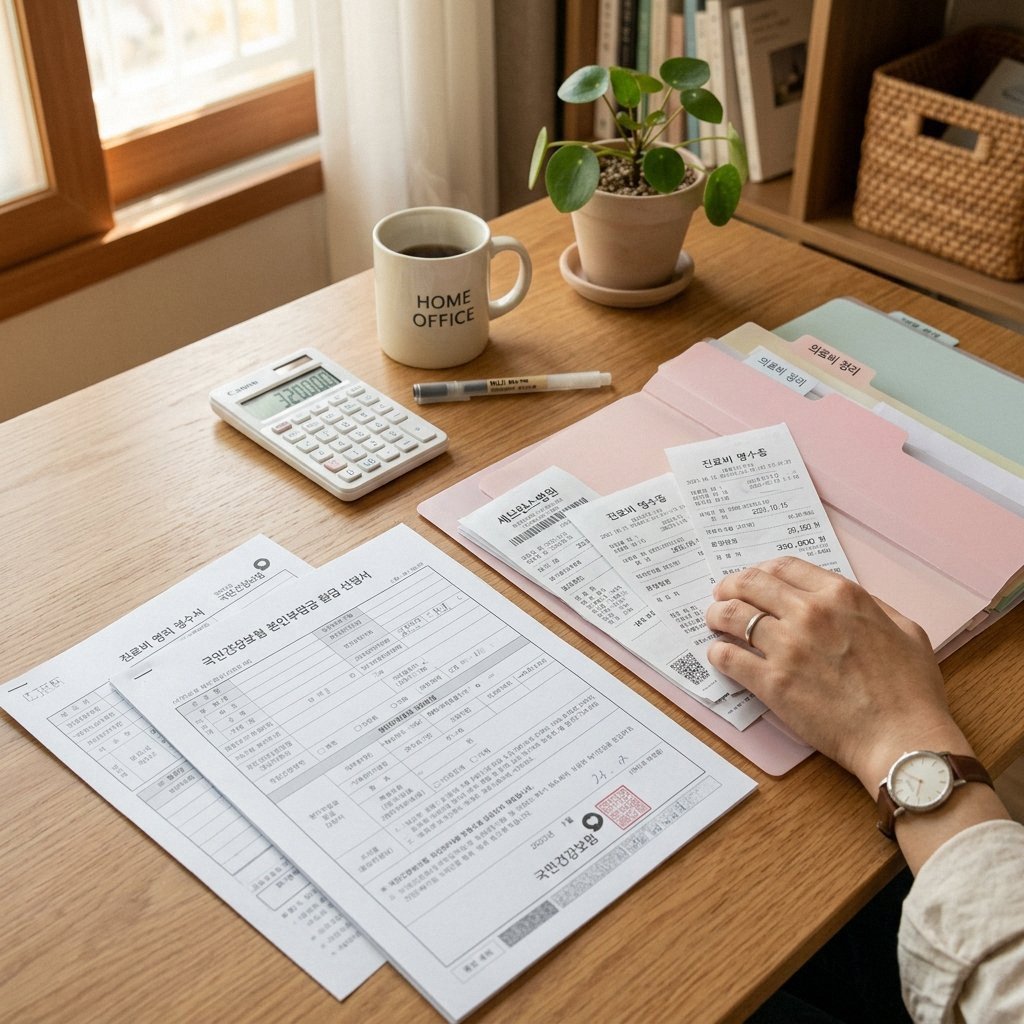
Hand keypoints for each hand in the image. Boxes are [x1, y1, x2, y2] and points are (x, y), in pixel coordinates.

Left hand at [704, 557, 964, 793]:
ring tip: (713, 621)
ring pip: (732, 616)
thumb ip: (872, 608)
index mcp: (841, 595)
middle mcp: (810, 613)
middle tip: (721, 595)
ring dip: (717, 615)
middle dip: (730, 587)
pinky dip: (718, 653)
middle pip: (751, 585)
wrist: (903, 738)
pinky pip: (729, 657)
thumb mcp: (905, 630)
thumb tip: (845, 602)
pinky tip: (718, 655)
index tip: (752, 580)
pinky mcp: (772, 682)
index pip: (783, 567)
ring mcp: (787, 647)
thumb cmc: (911, 691)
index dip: (761, 571)